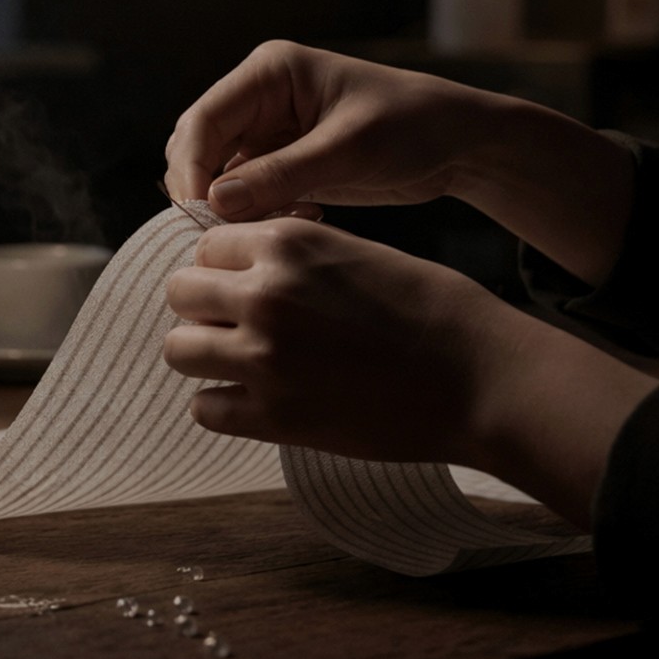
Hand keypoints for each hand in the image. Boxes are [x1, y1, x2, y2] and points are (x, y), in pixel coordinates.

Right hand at [163, 40, 636, 286]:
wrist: (459, 144)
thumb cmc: (412, 127)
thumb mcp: (350, 150)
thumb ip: (281, 175)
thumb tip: (213, 201)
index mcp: (270, 72)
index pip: (203, 120)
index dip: (191, 168)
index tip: (199, 213)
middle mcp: (260, 97)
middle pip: (198, 147)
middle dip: (204, 190)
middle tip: (225, 233)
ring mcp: (268, 131)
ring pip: (216, 175)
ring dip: (230, 207)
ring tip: (275, 224)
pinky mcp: (282, 162)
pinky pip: (245, 193)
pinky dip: (257, 214)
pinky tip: (302, 219)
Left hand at [163, 218, 507, 463]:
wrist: (480, 376)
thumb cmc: (431, 310)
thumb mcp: (356, 253)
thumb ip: (293, 258)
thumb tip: (240, 270)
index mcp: (288, 243)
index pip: (206, 247)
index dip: (224, 269)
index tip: (244, 288)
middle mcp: (265, 294)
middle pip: (180, 293)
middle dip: (204, 309)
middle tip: (239, 327)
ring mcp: (263, 357)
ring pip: (178, 350)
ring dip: (205, 356)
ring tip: (244, 364)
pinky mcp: (273, 416)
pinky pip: (204, 408)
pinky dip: (223, 406)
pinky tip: (257, 401)